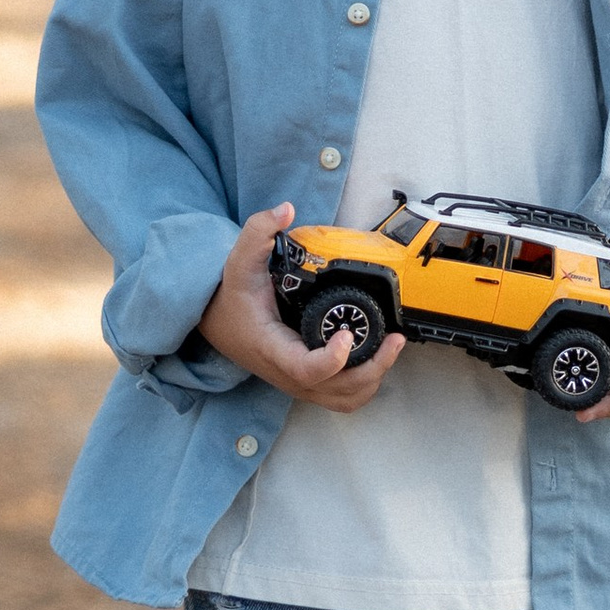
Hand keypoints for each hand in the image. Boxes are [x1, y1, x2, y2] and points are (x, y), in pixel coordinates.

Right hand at [196, 205, 403, 412]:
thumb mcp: (238, 261)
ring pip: (345, 399)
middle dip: (373, 368)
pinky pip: (342, 399)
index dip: (332, 359)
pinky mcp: (307, 383)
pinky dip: (364, 386)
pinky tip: (375, 359)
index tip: (347, 335)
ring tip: (390, 347)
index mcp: (273, 348)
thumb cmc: (231, 297)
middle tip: (393, 338)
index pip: (306, 369)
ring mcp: (298, 382)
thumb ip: (258, 232)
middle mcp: (287, 373)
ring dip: (373, 378)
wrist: (216, 321)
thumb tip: (285, 210)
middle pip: (338, 390)